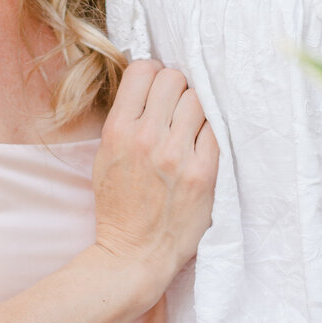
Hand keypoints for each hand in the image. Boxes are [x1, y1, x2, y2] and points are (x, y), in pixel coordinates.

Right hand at [92, 59, 218, 295]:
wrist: (135, 253)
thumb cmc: (118, 205)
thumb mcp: (106, 156)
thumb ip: (126, 119)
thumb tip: (150, 84)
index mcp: (118, 130)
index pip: (144, 70)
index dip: (153, 74)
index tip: (157, 88)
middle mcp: (147, 137)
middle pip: (174, 79)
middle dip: (177, 88)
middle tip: (176, 108)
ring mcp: (177, 155)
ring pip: (198, 100)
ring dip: (196, 109)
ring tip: (190, 128)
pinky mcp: (203, 172)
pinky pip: (215, 130)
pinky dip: (209, 133)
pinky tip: (201, 145)